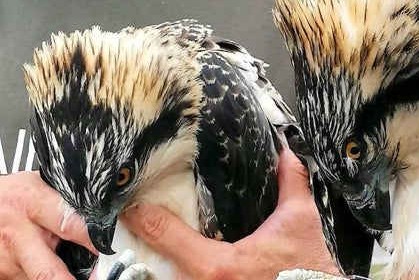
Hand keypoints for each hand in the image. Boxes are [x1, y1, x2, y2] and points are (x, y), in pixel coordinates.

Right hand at [0, 171, 96, 279]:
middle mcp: (18, 237)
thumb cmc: (9, 195)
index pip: (69, 224)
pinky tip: (49, 268)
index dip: (92, 239)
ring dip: (59, 279)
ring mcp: (4, 263)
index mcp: (32, 204)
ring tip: (74, 272)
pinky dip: (39, 279)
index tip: (111, 250)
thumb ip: (66, 198)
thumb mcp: (38, 184)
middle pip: (48, 271)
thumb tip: (101, 205)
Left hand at [122, 147, 341, 279]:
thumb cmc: (306, 268)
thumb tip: (286, 150)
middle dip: (131, 247)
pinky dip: (164, 275)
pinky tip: (155, 266)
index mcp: (219, 266)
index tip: (126, 204)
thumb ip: (290, 181)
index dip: (143, 218)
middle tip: (111, 226)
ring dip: (143, 267)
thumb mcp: (300, 220)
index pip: (167, 237)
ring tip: (123, 247)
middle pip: (150, 270)